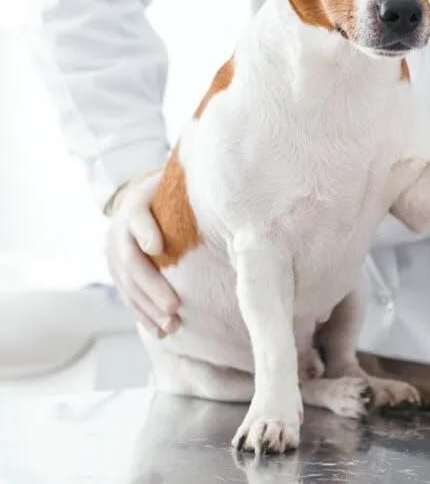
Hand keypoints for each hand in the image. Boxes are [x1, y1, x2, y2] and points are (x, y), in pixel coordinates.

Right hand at [105, 171, 179, 336]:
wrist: (143, 199)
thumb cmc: (175, 194)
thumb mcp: (179, 187)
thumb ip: (193, 194)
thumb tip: (226, 200)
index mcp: (135, 204)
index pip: (137, 217)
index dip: (145, 231)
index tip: (157, 247)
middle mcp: (118, 230)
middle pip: (131, 261)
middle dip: (152, 286)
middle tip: (174, 307)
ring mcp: (113, 254)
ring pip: (127, 285)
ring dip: (148, 308)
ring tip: (172, 325)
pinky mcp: (117, 273)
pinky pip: (128, 297)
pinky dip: (144, 316)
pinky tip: (161, 332)